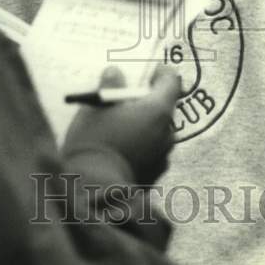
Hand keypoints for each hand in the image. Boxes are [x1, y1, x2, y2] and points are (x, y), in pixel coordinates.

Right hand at [63, 65, 180, 184]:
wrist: (93, 191)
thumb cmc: (94, 142)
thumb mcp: (95, 106)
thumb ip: (109, 86)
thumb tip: (115, 73)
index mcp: (158, 110)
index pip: (171, 81)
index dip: (159, 73)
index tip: (146, 72)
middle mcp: (167, 132)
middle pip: (162, 108)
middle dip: (145, 102)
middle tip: (122, 101)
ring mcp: (163, 156)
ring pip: (156, 131)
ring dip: (141, 126)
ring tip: (115, 129)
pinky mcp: (155, 175)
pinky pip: (150, 152)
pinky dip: (138, 147)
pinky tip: (117, 151)